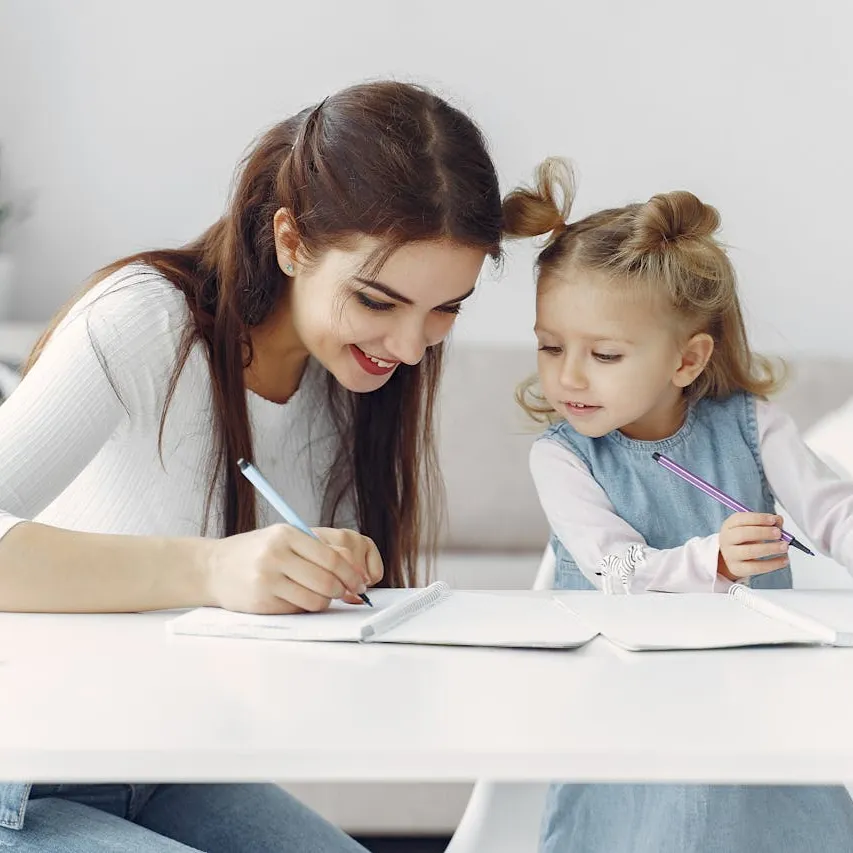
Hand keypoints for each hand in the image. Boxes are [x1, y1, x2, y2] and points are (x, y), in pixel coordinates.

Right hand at [204, 524, 370, 613]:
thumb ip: (316, 548)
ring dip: (325, 601)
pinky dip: (304, 607)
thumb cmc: (255, 552)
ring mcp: (267, 579)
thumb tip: (354, 569)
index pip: (332, 557)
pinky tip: (297, 599)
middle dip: (343, 590)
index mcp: (286, 534)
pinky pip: (297, 610)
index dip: (351, 574)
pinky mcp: (261, 602)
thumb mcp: (283, 538)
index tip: (359, 582)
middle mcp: (276, 555)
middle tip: (347, 593)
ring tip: (320, 596)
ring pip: (315, 599)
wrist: (213, 567)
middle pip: (327, 580)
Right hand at [718, 512, 788, 580]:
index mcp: (729, 525)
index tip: (773, 520)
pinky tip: (784, 560)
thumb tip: (778, 520)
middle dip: (763, 532)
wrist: (732, 557)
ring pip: (749, 551)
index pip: (740, 519)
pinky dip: (773, 564)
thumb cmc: (745, 539)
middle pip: (743, 534)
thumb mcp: (752, 527)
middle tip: (779, 533)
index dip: (758, 518)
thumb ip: (766, 522)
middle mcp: (727, 539)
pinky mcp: (737, 568)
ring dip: (770, 548)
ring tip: (784, 546)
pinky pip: (756, 567)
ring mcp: (730, 555)